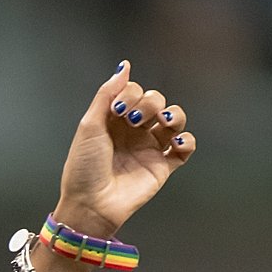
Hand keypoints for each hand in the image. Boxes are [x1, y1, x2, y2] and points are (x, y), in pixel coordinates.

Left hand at [53, 62, 194, 234]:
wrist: (90, 205)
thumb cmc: (84, 168)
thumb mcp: (89, 126)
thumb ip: (106, 94)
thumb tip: (125, 66)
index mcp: (116, 120)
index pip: (135, 92)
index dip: (131, 94)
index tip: (118, 110)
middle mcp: (135, 131)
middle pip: (157, 101)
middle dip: (150, 103)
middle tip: (134, 120)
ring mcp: (150, 149)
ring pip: (175, 120)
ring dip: (174, 115)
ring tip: (163, 122)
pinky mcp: (162, 167)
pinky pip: (185, 148)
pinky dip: (187, 141)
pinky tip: (176, 142)